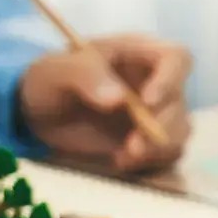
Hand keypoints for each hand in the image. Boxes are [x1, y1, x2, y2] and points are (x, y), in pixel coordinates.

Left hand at [16, 35, 191, 173]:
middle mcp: (155, 83)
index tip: (147, 101)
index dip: (170, 79)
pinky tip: (120, 161)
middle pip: (180, 102)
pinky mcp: (150, 143)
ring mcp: (156, 115)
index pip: (176, 58)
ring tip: (124, 157)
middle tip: (132, 146)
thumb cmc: (49, 81)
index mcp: (138, 54)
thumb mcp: (56, 70)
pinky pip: (168, 155)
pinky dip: (151, 163)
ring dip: (158, 148)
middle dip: (162, 126)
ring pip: (180, 132)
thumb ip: (84, 75)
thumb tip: (118, 99)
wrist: (37, 115)